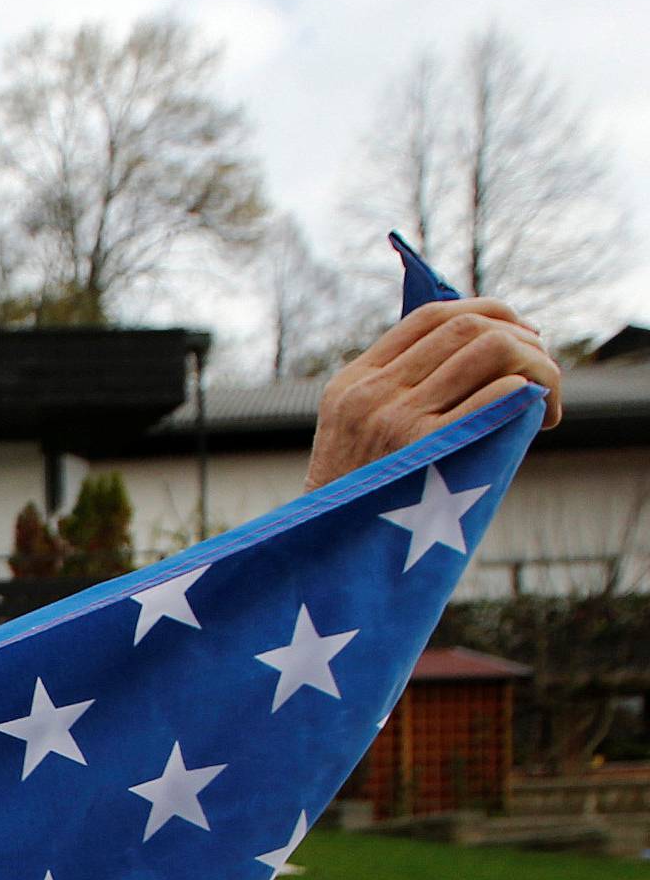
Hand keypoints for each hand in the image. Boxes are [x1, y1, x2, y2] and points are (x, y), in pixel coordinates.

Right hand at [304, 298, 562, 490]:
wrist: (331, 568)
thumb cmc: (358, 513)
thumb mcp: (352, 442)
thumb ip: (391, 400)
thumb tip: (469, 361)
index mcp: (352, 384)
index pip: (428, 316)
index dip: (484, 311)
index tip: (516, 330)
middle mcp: (372, 395)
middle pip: (467, 327)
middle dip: (521, 336)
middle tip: (542, 366)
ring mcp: (397, 421)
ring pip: (490, 349)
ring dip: (537, 364)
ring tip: (548, 396)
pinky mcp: (426, 451)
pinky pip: (498, 394)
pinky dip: (529, 393)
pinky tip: (538, 418)